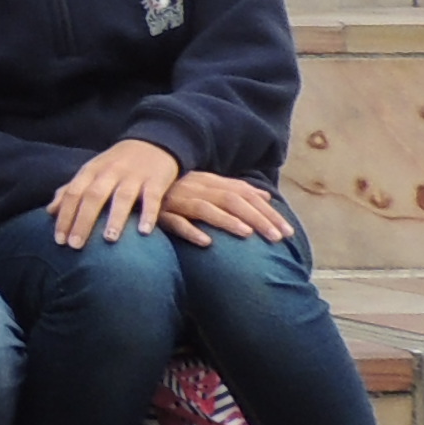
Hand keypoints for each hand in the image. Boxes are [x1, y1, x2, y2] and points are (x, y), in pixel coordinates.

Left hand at [53, 137, 185, 246]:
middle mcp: (110, 172)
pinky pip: (152, 198)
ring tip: (109, 239)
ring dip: (115, 218)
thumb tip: (49, 211)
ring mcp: (134, 176)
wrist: (153, 142)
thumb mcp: (91, 172)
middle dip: (83, 221)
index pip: (73, 193)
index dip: (65, 216)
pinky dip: (149, 214)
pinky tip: (144, 232)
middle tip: (76, 246)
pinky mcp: (156, 180)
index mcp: (91, 171)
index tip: (59, 241)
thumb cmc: (116, 164)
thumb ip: (71, 190)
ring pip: (122, 197)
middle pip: (93, 196)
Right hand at [159, 170, 295, 244]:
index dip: (267, 211)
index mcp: (210, 181)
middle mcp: (197, 188)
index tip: (287, 231)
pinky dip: (191, 231)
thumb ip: (235, 190)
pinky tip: (206, 242)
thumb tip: (266, 195)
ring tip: (247, 235)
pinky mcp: (160, 214)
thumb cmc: (176, 190)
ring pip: (206, 209)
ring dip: (228, 222)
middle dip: (257, 218)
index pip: (244, 194)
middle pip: (232, 200)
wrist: (136, 187)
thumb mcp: (207, 186)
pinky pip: (176, 222)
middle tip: (277, 238)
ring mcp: (178, 200)